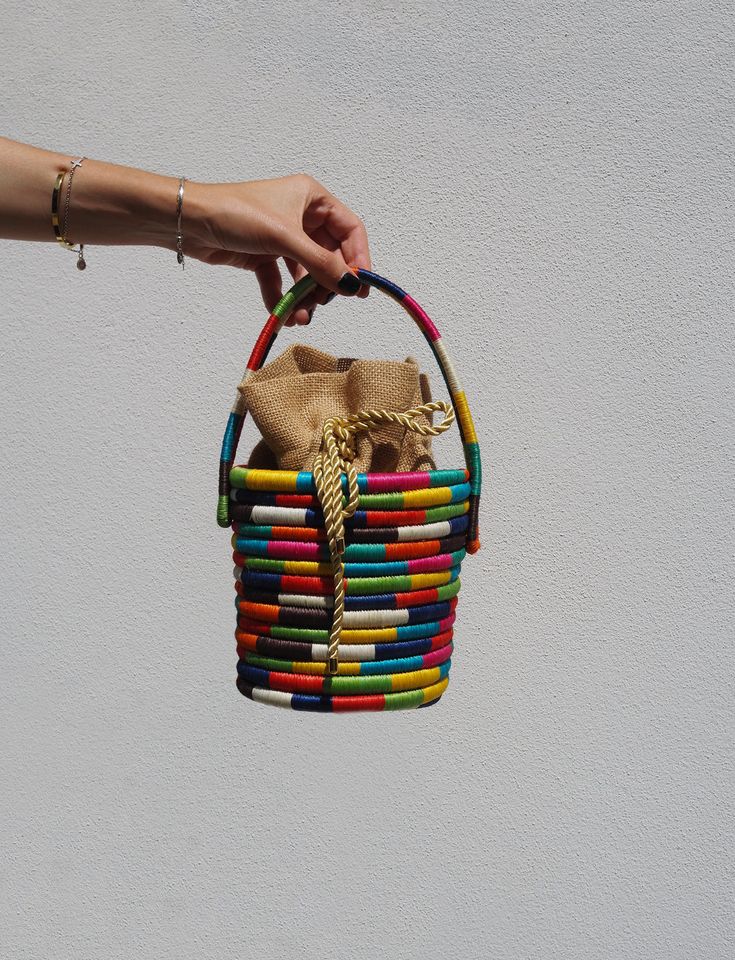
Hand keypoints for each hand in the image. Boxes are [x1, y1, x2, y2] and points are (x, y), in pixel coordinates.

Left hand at [184, 173, 371, 325]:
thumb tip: (352, 287)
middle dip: (327, 283)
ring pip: (306, 272)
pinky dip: (284, 299)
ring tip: (302, 316)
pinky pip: (283, 281)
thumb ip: (321, 264)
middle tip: (324, 303)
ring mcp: (282, 237)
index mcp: (311, 198)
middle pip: (329, 255)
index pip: (349, 230)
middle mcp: (300, 216)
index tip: (360, 287)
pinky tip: (285, 315)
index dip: (358, 258)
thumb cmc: (236, 213)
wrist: (188, 222)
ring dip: (306, 296)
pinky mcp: (263, 255)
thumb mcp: (285, 238)